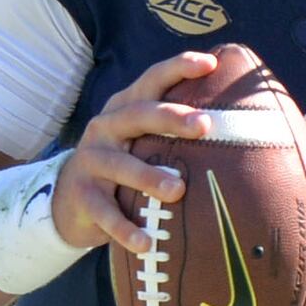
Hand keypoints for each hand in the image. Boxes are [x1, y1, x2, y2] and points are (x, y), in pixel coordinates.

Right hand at [56, 48, 213, 256]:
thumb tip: (235, 126)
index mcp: (125, 109)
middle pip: (137, 115)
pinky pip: (105, 213)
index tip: (210, 63)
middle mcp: (106, 128)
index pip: (152, 80)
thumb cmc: (124, 167)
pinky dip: (125, 229)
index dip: (178, 68)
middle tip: (204, 126)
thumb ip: (173, 132)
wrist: (70, 201)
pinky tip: (146, 243)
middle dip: (171, 117)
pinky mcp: (83, 196)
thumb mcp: (142, 142)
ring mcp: (91, 161)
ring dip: (149, 176)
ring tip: (177, 191)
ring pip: (120, 165)